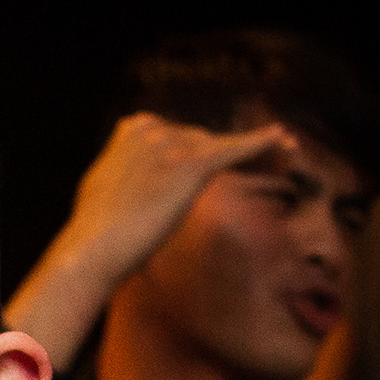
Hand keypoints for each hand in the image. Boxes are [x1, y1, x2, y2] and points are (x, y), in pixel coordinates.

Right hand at [48, 113, 300, 293]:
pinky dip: (263, 143)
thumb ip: (123, 169)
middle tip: (267, 159)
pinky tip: (285, 138)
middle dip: (231, 152)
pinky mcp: (190, 165)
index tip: (223, 160)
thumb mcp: (104, 187)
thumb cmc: (94, 232)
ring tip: (287, 152)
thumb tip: (124, 176)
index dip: (203, 151)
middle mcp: (152, 129)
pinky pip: (235, 150)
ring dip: (258, 149)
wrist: (92, 250)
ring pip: (224, 145)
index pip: (181, 135)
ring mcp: (171, 145)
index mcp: (132, 129)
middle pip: (204, 138)